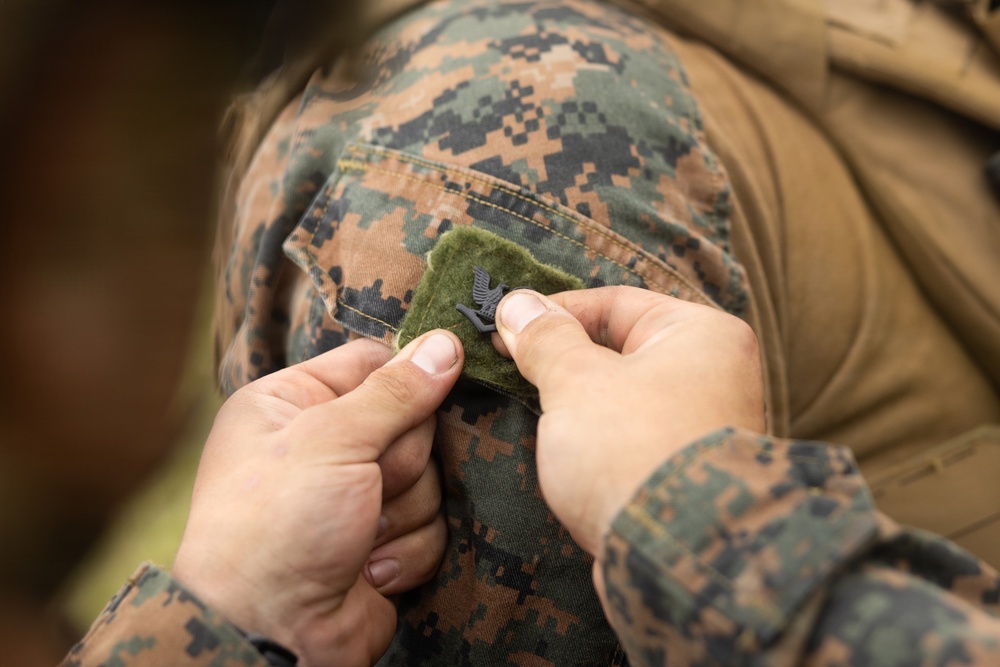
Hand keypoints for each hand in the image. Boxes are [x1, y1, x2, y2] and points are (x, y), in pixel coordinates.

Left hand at [172, 331, 462, 665]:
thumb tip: (446, 344)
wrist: (270, 633)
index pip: (374, 363)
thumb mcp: (332, 440)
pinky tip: (367, 569)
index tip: (431, 394)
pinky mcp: (384, 542)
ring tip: (358, 537)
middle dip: (400, 463)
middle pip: (413, 423)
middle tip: (367, 486)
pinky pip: (432, 526)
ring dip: (402, 512)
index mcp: (292, 404)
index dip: (407, 380)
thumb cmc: (276, 525)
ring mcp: (356, 497)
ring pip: (430, 478)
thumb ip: (396, 391)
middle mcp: (324, 445)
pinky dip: (406, 550)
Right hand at [493, 287, 763, 558]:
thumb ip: (544, 339)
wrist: (678, 554)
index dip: (553, 313)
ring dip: (577, 404)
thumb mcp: (576, 382)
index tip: (505, 329)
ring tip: (532, 414)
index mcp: (701, 334)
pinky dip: (595, 440)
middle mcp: (713, 374)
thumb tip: (517, 304)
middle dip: (563, 361)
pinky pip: (630, 439)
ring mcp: (702, 426)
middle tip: (512, 369)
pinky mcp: (682, 471)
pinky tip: (562, 454)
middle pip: (619, 350)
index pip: (614, 302)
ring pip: (622, 398)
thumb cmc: (633, 451)